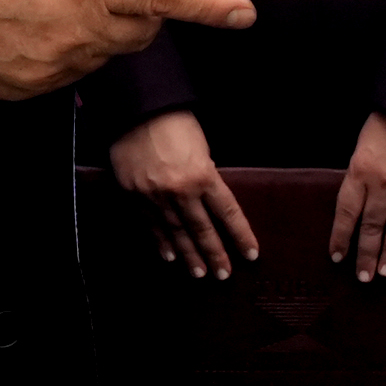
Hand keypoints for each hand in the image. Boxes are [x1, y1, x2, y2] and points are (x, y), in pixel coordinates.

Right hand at [0, 0, 252, 98]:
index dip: (210, 5)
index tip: (241, 13)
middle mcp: (80, 30)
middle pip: (141, 29)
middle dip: (141, 9)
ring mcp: (53, 65)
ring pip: (105, 51)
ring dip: (98, 28)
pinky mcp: (26, 88)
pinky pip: (66, 71)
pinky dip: (61, 49)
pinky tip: (24, 24)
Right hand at [112, 109, 257, 276]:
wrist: (136, 110)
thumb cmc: (175, 122)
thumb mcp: (201, 147)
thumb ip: (205, 175)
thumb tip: (208, 200)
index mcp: (204, 175)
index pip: (228, 213)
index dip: (241, 235)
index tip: (251, 254)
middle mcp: (181, 191)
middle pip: (203, 230)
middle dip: (215, 254)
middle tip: (223, 275)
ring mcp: (156, 197)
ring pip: (177, 233)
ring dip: (189, 255)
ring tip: (199, 274)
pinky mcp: (134, 197)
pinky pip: (151, 225)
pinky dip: (161, 243)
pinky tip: (169, 257)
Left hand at [332, 111, 385, 281]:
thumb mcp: (362, 146)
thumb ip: (358, 175)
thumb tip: (354, 206)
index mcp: (360, 171)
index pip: (346, 212)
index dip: (341, 237)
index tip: (337, 258)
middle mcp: (383, 184)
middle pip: (372, 226)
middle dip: (366, 255)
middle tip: (364, 277)